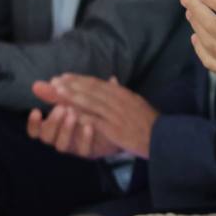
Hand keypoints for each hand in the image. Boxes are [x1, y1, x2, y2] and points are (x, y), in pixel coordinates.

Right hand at [26, 99, 120, 159]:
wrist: (116, 127)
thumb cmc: (91, 110)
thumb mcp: (78, 100)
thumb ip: (63, 93)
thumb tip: (48, 80)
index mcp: (55, 127)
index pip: (36, 130)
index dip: (33, 123)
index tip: (36, 110)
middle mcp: (61, 138)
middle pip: (47, 136)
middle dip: (52, 121)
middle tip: (60, 107)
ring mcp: (74, 146)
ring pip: (61, 144)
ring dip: (66, 129)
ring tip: (73, 114)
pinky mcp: (89, 152)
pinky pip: (83, 150)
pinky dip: (85, 138)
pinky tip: (89, 125)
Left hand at [33, 74, 157, 158]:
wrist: (162, 138)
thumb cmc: (148, 121)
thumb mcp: (137, 102)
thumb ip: (121, 92)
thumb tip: (111, 79)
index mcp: (123, 94)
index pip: (97, 84)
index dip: (79, 80)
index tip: (64, 77)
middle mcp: (118, 101)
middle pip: (90, 90)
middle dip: (71, 85)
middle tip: (53, 81)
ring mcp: (116, 115)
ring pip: (90, 102)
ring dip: (72, 96)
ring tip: (57, 92)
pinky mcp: (114, 128)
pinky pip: (95, 120)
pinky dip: (81, 115)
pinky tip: (69, 112)